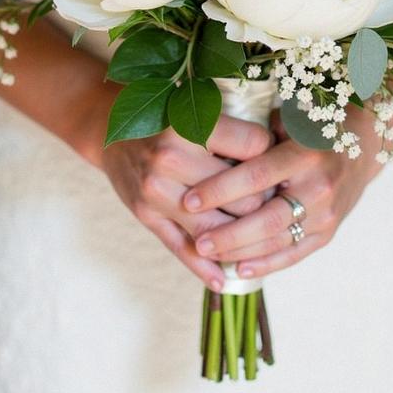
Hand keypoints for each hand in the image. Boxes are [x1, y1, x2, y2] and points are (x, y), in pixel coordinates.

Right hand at [101, 115, 274, 289]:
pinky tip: (223, 279)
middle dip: (264, 199)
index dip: (271, 152)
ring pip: (218, 230)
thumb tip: (281, 154)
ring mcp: (156, 192)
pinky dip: (206, 269)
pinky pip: (183, 248)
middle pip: (244, 195)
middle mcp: (170, 159)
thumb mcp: (196, 113)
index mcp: (189, 126)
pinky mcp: (147, 216)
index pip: (255, 147)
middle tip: (274, 200)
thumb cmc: (165, 121)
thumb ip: (233, 132)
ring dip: (242, 235)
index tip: (274, 157)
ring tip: (258, 234)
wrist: (111, 132)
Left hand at [180, 105, 392, 278]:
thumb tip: (207, 144)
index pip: (258, 175)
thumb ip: (254, 137)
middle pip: (268, 218)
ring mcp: (326, 214)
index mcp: (306, 153)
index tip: (190, 199)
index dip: (222, 189)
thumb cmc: (313, 125)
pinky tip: (239, 268)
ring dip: (240, 251)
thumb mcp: (288, 120)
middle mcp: (319, 186)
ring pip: (278, 240)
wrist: (364, 145)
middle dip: (229, 233)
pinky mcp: (328, 232)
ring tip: (207, 253)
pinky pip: (294, 253)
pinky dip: (266, 263)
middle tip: (197, 240)